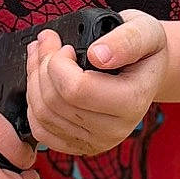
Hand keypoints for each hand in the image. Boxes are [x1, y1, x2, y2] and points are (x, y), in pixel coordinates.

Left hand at [25, 9, 167, 157]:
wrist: (146, 70)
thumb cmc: (144, 49)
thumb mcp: (144, 31)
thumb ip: (126, 40)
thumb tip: (97, 55)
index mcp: (132, 101)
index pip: (76, 90)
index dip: (59, 63)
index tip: (66, 47)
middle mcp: (115, 129)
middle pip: (54, 103)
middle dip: (42, 66)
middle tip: (47, 42)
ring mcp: (96, 142)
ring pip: (42, 115)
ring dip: (33, 80)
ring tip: (42, 56)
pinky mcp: (80, 146)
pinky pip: (41, 131)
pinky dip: (33, 104)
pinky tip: (42, 82)